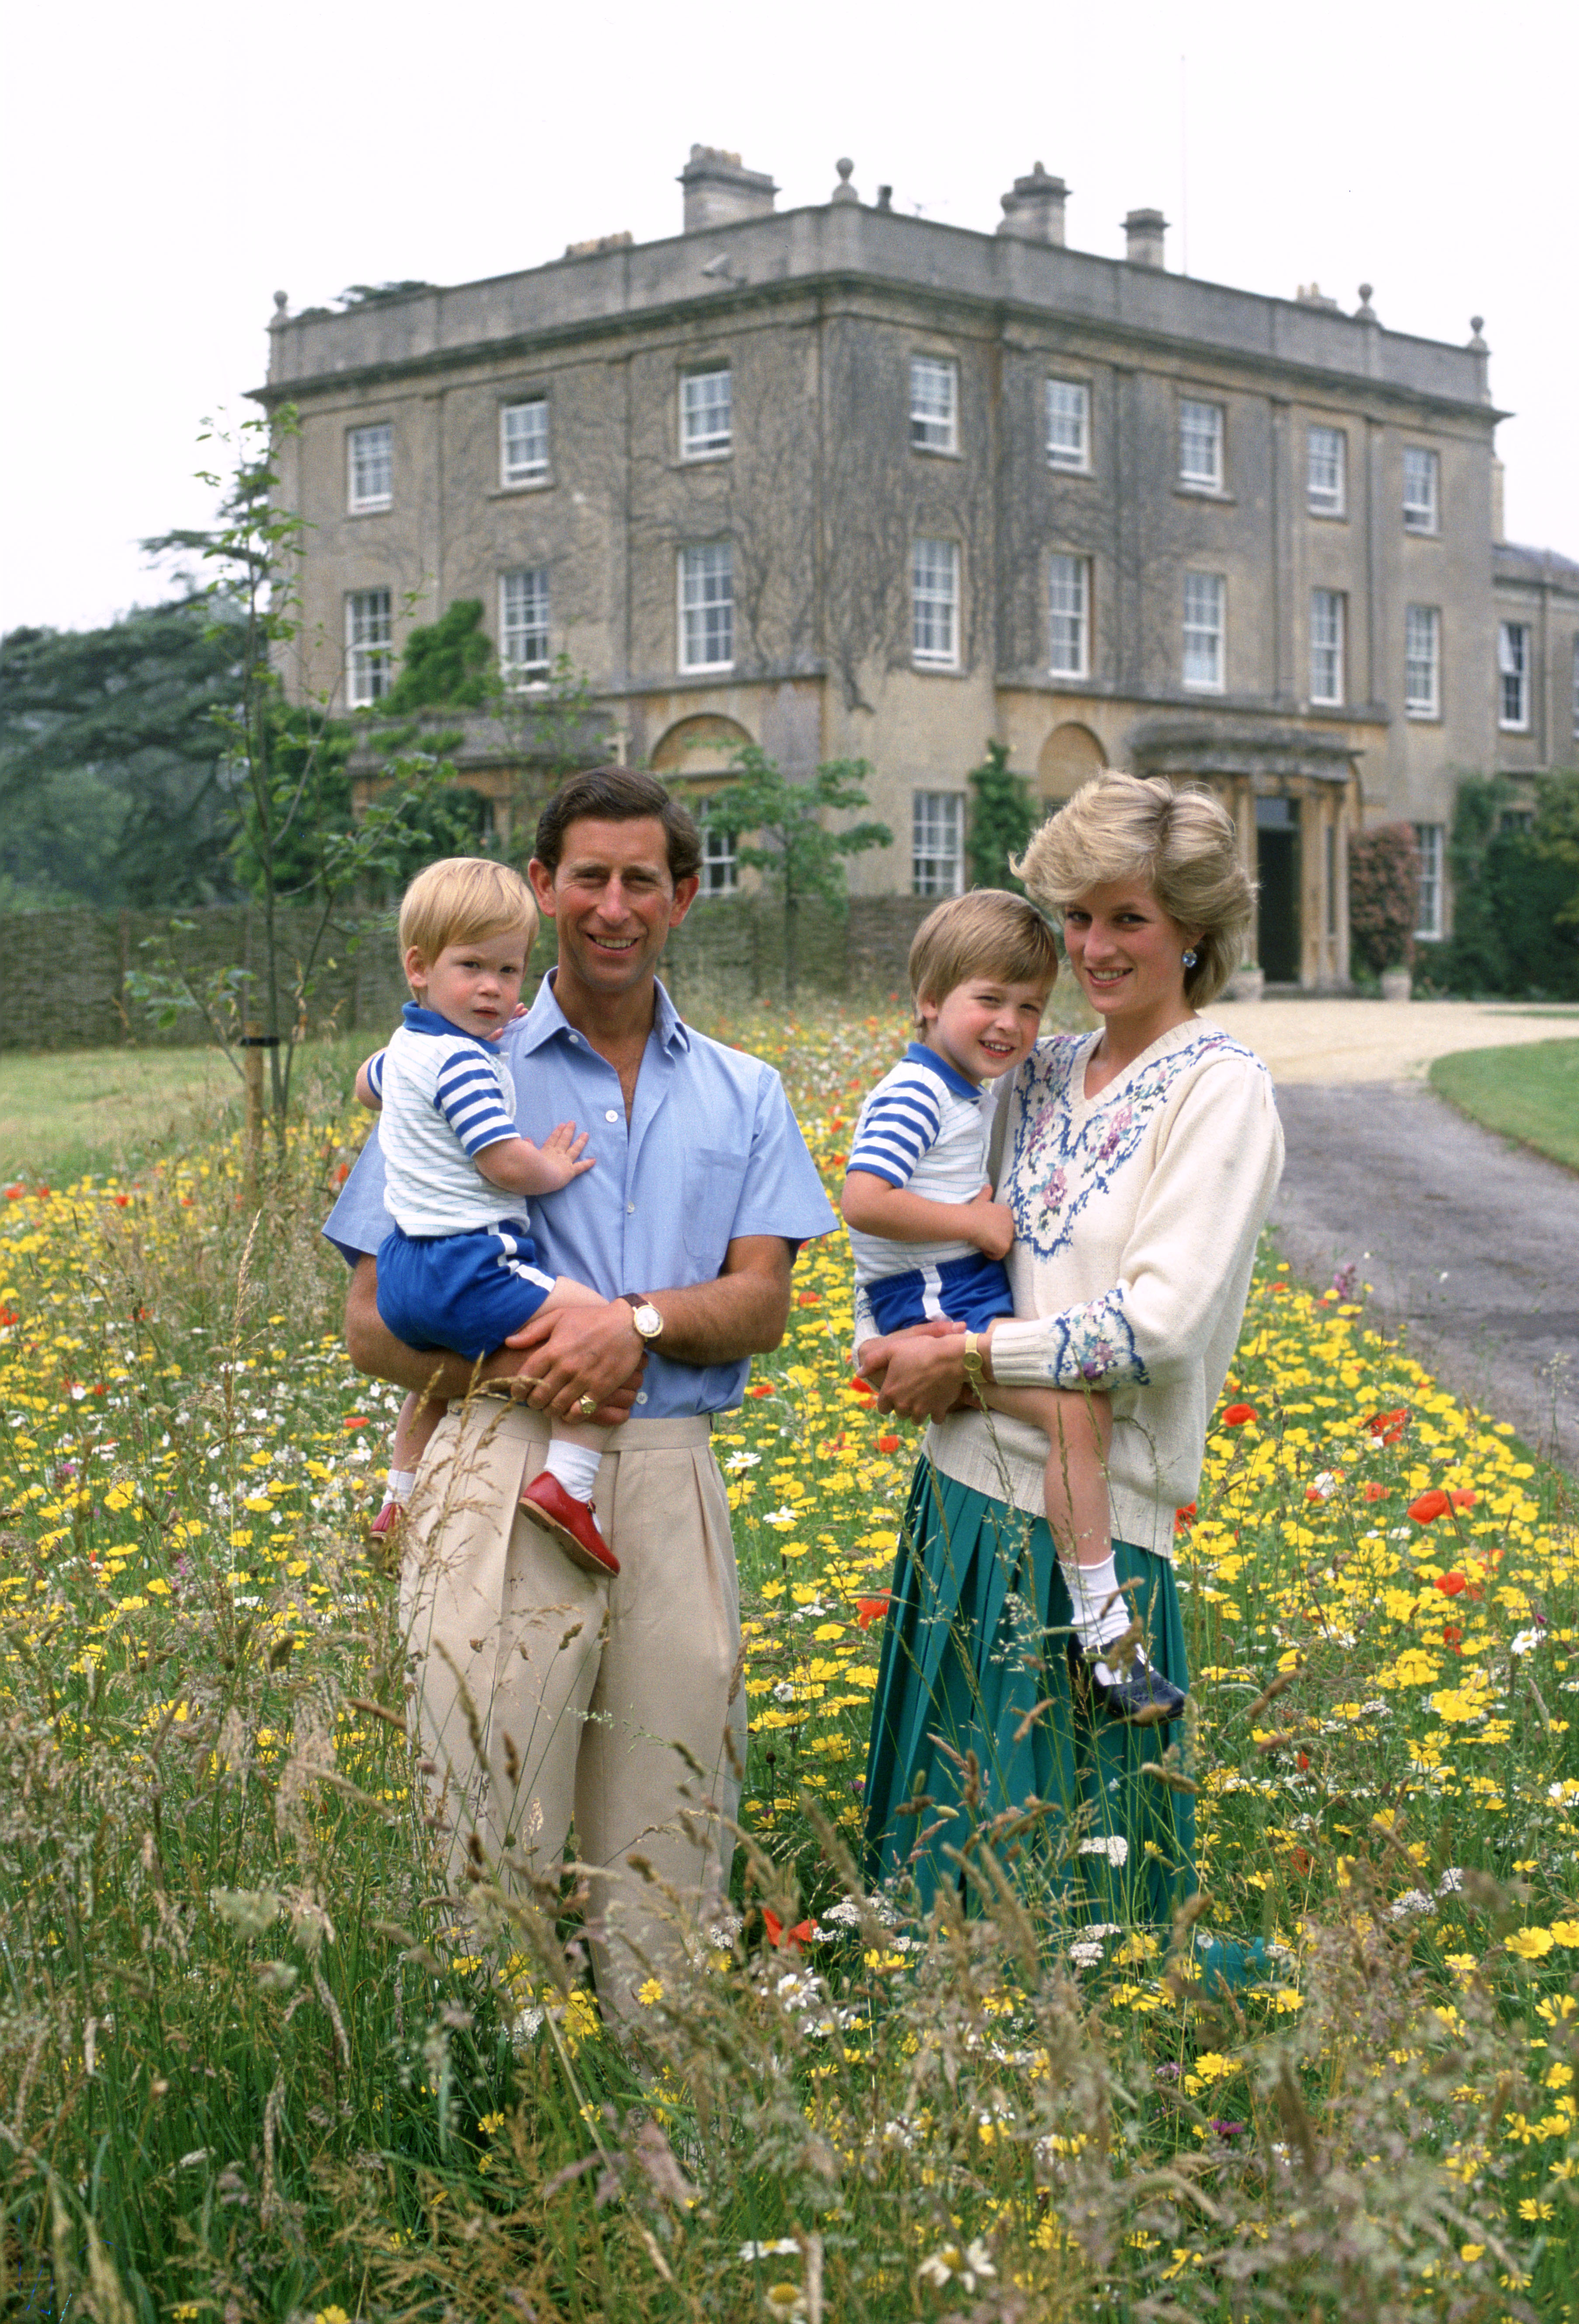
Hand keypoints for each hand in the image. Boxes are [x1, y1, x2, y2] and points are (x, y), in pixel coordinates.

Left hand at [504, 1300, 644, 1419]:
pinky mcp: (601, 1389)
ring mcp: (584, 1379)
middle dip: (533, 1403)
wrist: (627, 1324)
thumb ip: (533, 1331)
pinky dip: (570, 1416)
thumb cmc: (591, 1319)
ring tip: (550, 1408)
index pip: (525, 1377)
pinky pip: (579, 1412)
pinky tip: (569, 1412)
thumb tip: (509, 1342)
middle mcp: (566, 1366)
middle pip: (539, 1396)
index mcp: (553, 1349)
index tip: (518, 1393)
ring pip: (557, 1407)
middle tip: (535, 1402)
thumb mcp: (559, 1317)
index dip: (517, 1389)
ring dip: (550, 1411)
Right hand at [532, 1121, 594, 1191]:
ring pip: (574, 1150)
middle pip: (564, 1140)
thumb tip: (527, 1139)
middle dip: (568, 1131)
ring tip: (586, 1133)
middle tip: (573, 1122)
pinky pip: (580, 1167)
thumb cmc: (526, 1164)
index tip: (561, 1125)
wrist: (534, 1175)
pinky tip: (594, 1160)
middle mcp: (556, 1154)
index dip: (557, 1132)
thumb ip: (527, 1146)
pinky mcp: (569, 1171)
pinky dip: (587, 1164)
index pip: (552, 1140)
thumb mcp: (524, 1152)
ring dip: (580, 1142)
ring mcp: (564, 1162)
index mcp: (545, 1151)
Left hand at [860, 1317, 973, 1422]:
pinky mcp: (939, 1410)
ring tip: (924, 1396)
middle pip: (899, 1414)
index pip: (882, 1408)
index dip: (888, 1400)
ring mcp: (922, 1410)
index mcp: (890, 1392)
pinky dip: (936, 1412)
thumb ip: (872, 1362)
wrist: (950, 1357)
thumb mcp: (892, 1350)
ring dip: (918, 1411)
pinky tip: (938, 1400)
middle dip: (903, 1405)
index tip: (895, 1392)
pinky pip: (935, 1419)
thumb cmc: (920, 1350)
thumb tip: (859, 1373)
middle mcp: (904, 1405)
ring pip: (916, 1419)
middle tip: (911, 1391)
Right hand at [960, 1183, 1015, 1262]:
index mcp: (1007, 1213)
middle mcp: (1012, 1224)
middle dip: (994, 1238)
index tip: (983, 1228)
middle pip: (1004, 1236)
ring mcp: (1009, 1236)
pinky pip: (998, 1255)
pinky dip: (990, 1254)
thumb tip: (987, 1185)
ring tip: (982, 1240)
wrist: (970, 1221)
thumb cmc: (973, 1211)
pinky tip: (983, 1246)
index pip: (1003, 1226)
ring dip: (992, 1246)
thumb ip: (986, 1193)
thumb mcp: (981, 1199)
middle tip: (982, 1235)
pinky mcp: (1004, 1246)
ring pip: (1002, 1246)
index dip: (993, 1229)